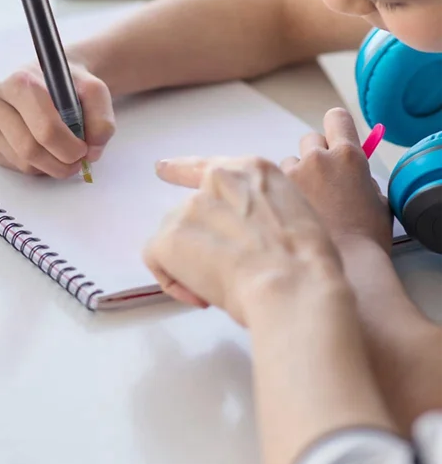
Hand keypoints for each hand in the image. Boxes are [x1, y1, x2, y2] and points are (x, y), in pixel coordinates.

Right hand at [0, 61, 114, 177]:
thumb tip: (91, 151)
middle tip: (76, 161)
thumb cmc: (69, 86)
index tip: (84, 149)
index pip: (45, 129)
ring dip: (49, 167)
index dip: (69, 147)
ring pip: (22, 163)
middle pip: (29, 150)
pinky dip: (35, 166)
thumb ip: (101, 120)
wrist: (49, 80)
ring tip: (62, 153)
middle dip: (60, 163)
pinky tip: (43, 149)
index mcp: (20, 82)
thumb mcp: (95, 92)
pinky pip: (14, 167)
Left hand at [144, 157, 342, 324]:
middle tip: (227, 272)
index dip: (182, 170)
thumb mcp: (295, 213)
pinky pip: (156, 258)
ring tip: (223, 286)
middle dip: (201, 242)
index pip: (206, 167)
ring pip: (174, 237)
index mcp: (251, 170)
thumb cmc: (307, 262)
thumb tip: (244, 233)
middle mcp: (215, 180)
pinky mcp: (169, 237)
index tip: (163, 169)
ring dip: (189, 261)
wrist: (293, 284)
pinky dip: (172, 281)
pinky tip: (200, 296)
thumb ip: (260, 209)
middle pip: (191, 213)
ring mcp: (190, 207)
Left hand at [280, 108, 392, 253]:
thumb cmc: (364, 237)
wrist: (343, 265)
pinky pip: (271, 182)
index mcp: (349, 155)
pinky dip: (276, 192)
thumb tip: (348, 173)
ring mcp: (292, 174)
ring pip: (288, 162)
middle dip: (314, 154)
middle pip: (309, 139)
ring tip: (302, 203)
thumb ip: (359, 176)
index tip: (334, 140)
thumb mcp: (375, 198)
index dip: (335, 127)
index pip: (336, 118)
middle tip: (319, 181)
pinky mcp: (271, 192)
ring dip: (294, 175)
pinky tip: (287, 213)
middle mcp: (317, 158)